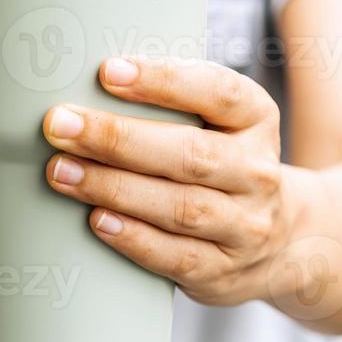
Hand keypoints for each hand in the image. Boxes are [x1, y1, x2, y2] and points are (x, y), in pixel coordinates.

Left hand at [42, 55, 293, 306]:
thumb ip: (167, 107)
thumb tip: (84, 92)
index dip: (163, 80)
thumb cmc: (221, 166)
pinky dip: (133, 237)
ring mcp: (245, 227)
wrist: (281, 240)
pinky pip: (176, 256)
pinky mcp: (222, 271)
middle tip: (60, 125)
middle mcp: (257, 173)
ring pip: (180, 207)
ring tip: (62, 171)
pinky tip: (96, 219)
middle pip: (190, 155)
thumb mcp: (216, 125)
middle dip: (117, 138)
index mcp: (256, 120)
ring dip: (113, 187)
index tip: (107, 71)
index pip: (218, 92)